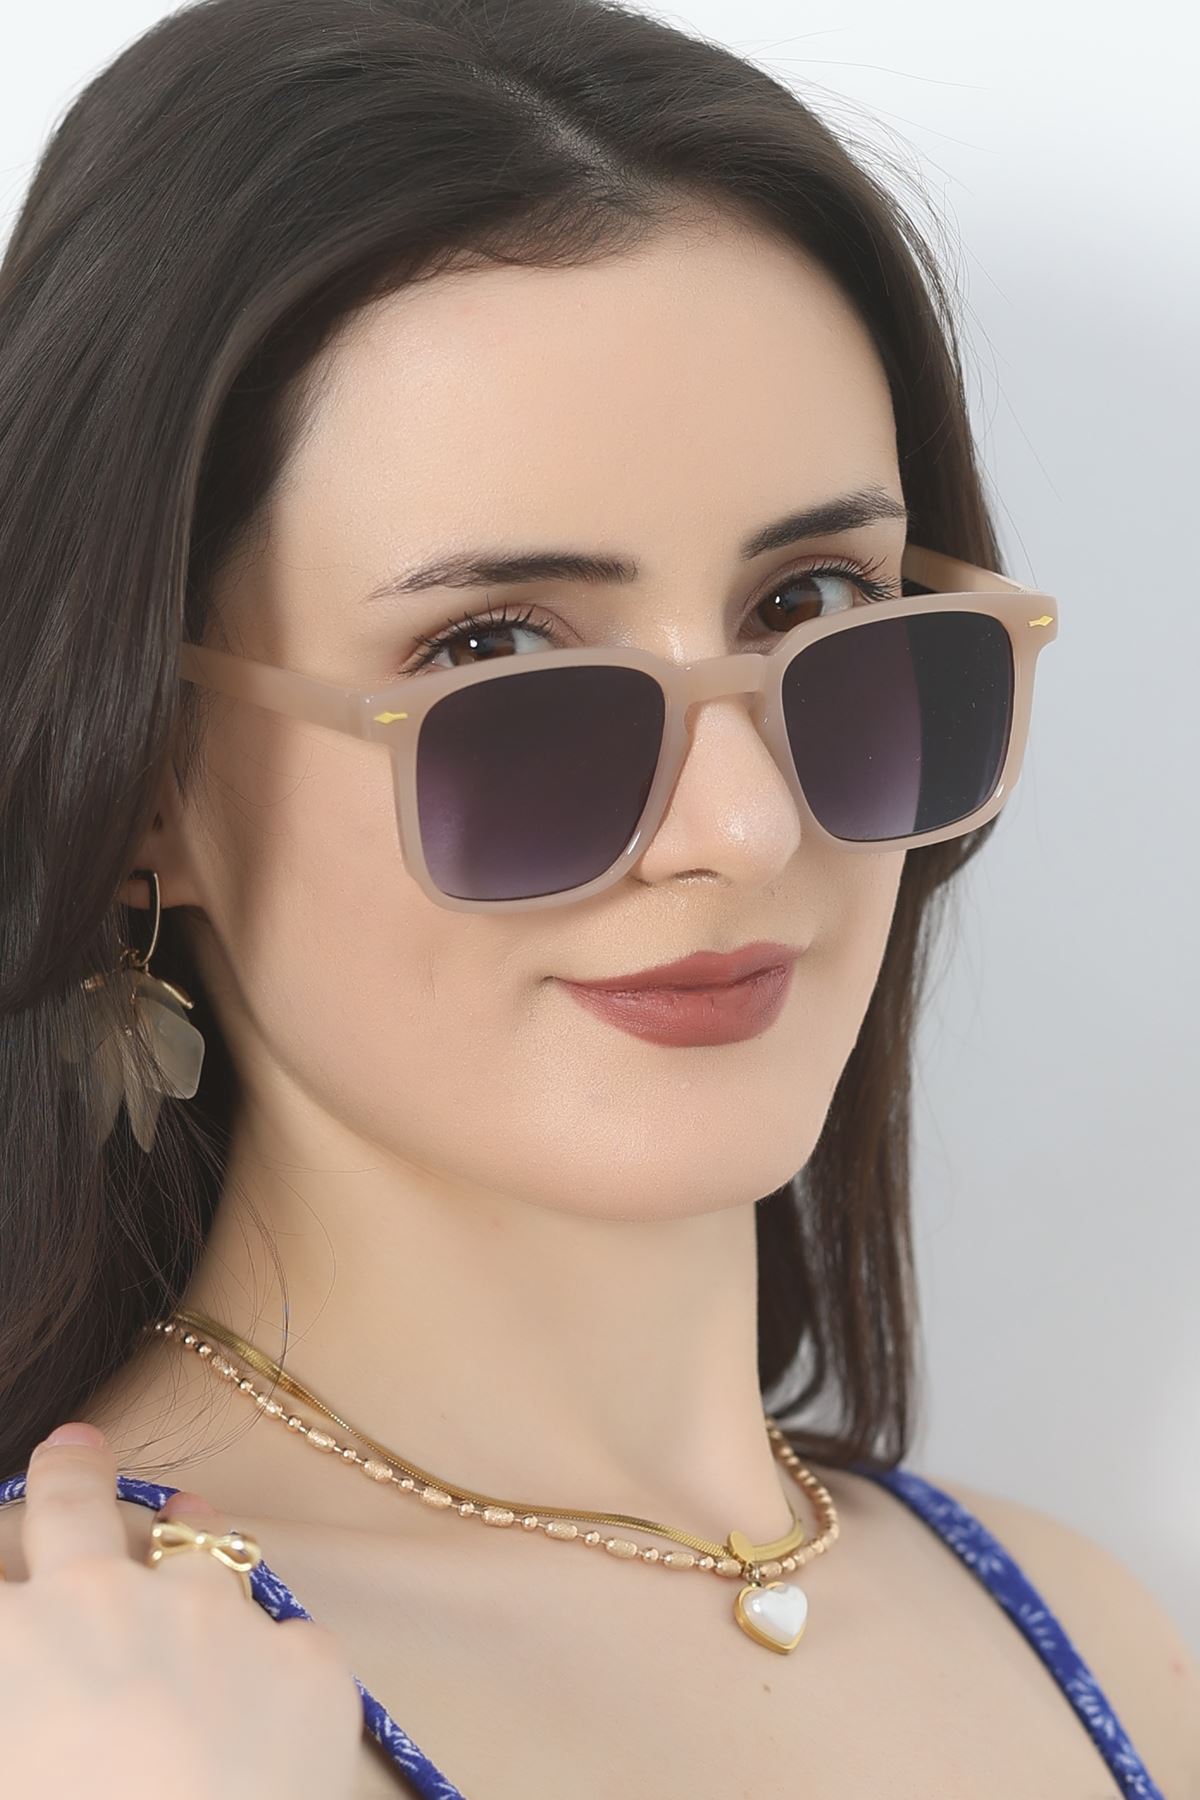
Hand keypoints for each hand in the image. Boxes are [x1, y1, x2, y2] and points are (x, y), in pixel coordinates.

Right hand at [0, 1422, 364, 1798]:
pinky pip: (289, 1644)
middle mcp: (105, 1603)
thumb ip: (14, 1714)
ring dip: (191, 1535)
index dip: (4, 1553)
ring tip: (192, 1517)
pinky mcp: (306, 1662)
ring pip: (201, 1549)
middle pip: (76, 1507)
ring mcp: (215, 1619)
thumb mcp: (2, 1762)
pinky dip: (275, 1668)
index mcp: (10, 1642)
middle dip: (71, 1472)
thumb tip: (35, 1703)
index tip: (23, 1514)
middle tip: (76, 1445)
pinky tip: (271, 1705)